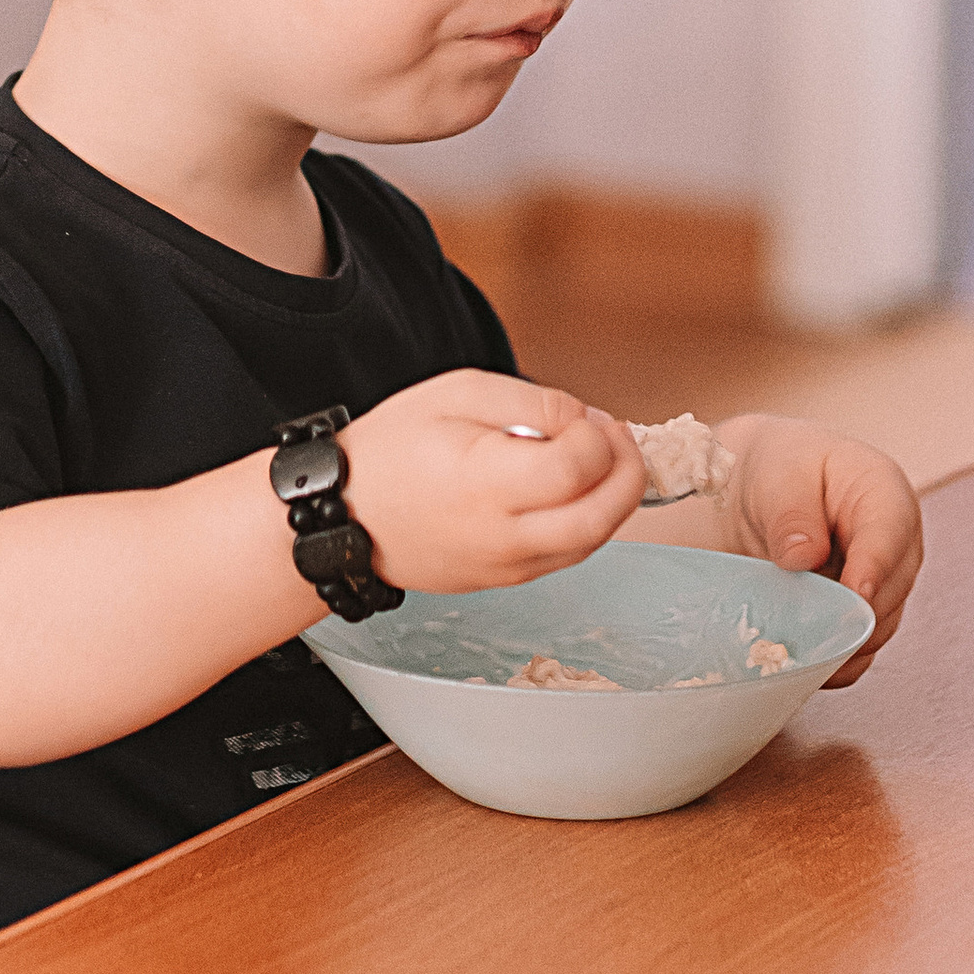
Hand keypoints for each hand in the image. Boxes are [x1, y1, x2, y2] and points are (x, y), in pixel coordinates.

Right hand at [341, 372, 645, 594]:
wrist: (344, 515)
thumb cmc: (390, 450)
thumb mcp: (456, 393)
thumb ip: (530, 402)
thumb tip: (583, 421)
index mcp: (486, 485)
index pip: (575, 469)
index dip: (599, 437)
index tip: (589, 417)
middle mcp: (502, 536)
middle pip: (600, 519)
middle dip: (629, 474)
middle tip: (621, 439)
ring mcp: (506, 567)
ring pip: (591, 544)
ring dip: (613, 501)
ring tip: (599, 459)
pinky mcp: (506, 580)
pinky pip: (565, 555)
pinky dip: (586, 522)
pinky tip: (573, 488)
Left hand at [720, 416, 922, 684]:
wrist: (768, 495)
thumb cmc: (782, 472)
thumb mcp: (779, 477)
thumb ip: (791, 515)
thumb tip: (803, 557)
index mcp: (885, 494)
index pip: (889, 535)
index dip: (873, 568)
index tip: (854, 596)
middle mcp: (898, 545)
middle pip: (890, 592)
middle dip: (848, 612)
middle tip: (802, 623)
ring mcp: (887, 586)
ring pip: (876, 630)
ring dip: (837, 639)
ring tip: (790, 639)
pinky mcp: (867, 619)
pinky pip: (860, 653)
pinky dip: (833, 661)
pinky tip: (802, 660)